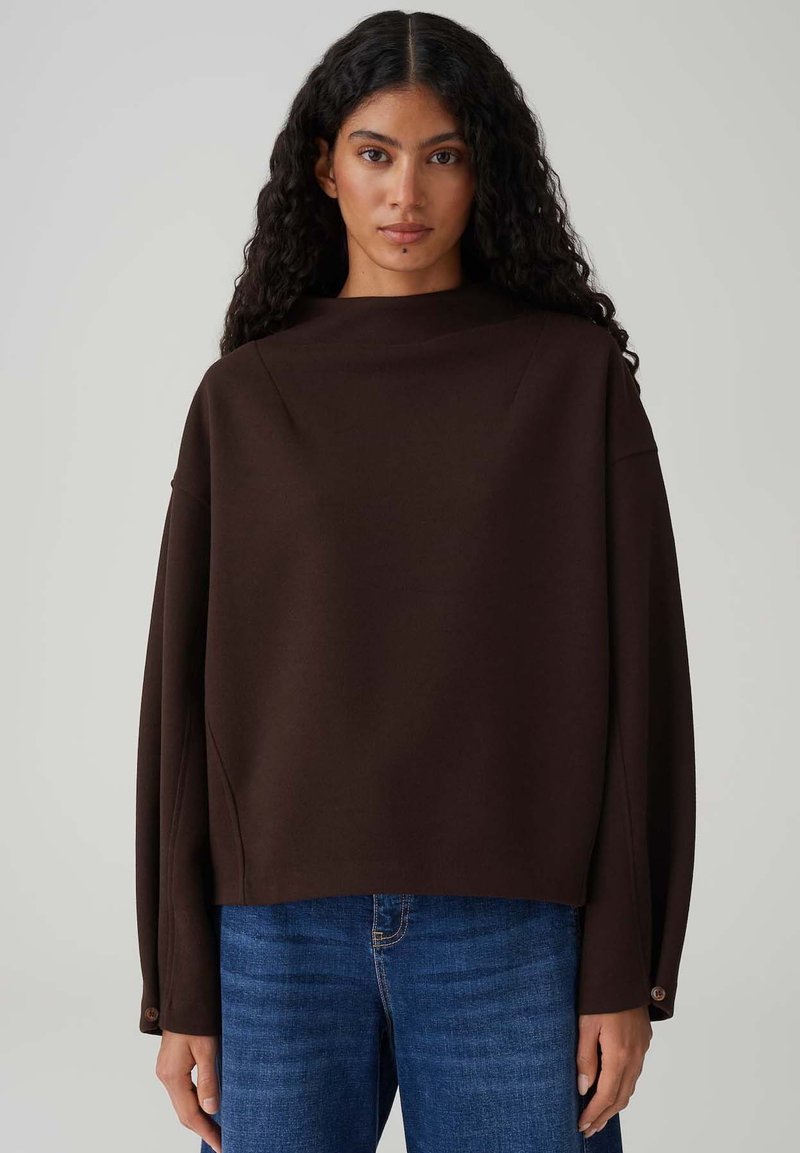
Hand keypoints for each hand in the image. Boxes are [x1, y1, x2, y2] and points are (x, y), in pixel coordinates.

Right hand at [155, 1030, 221, 1152]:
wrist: (184, 995)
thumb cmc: (196, 1018)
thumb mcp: (207, 1048)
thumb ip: (208, 1080)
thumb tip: (211, 1110)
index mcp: (172, 1075)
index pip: (190, 1114)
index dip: (206, 1131)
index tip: (222, 1144)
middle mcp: (165, 1076)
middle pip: (183, 1112)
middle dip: (203, 1128)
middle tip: (222, 1142)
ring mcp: (166, 1071)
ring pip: (182, 1103)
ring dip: (199, 1117)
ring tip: (218, 1130)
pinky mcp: (171, 1065)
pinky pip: (182, 1092)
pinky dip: (194, 1104)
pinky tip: (206, 1108)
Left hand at [575, 1006, 651, 1137]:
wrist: (624, 971)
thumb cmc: (601, 994)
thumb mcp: (585, 1024)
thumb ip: (585, 1057)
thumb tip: (584, 1088)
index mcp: (619, 1054)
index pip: (606, 1095)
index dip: (594, 1114)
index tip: (581, 1125)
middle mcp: (634, 1056)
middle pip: (620, 1097)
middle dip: (604, 1116)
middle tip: (588, 1129)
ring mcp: (642, 1050)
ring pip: (629, 1087)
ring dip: (614, 1105)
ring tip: (598, 1116)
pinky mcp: (643, 1041)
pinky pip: (634, 1074)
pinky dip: (622, 1088)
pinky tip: (612, 1089)